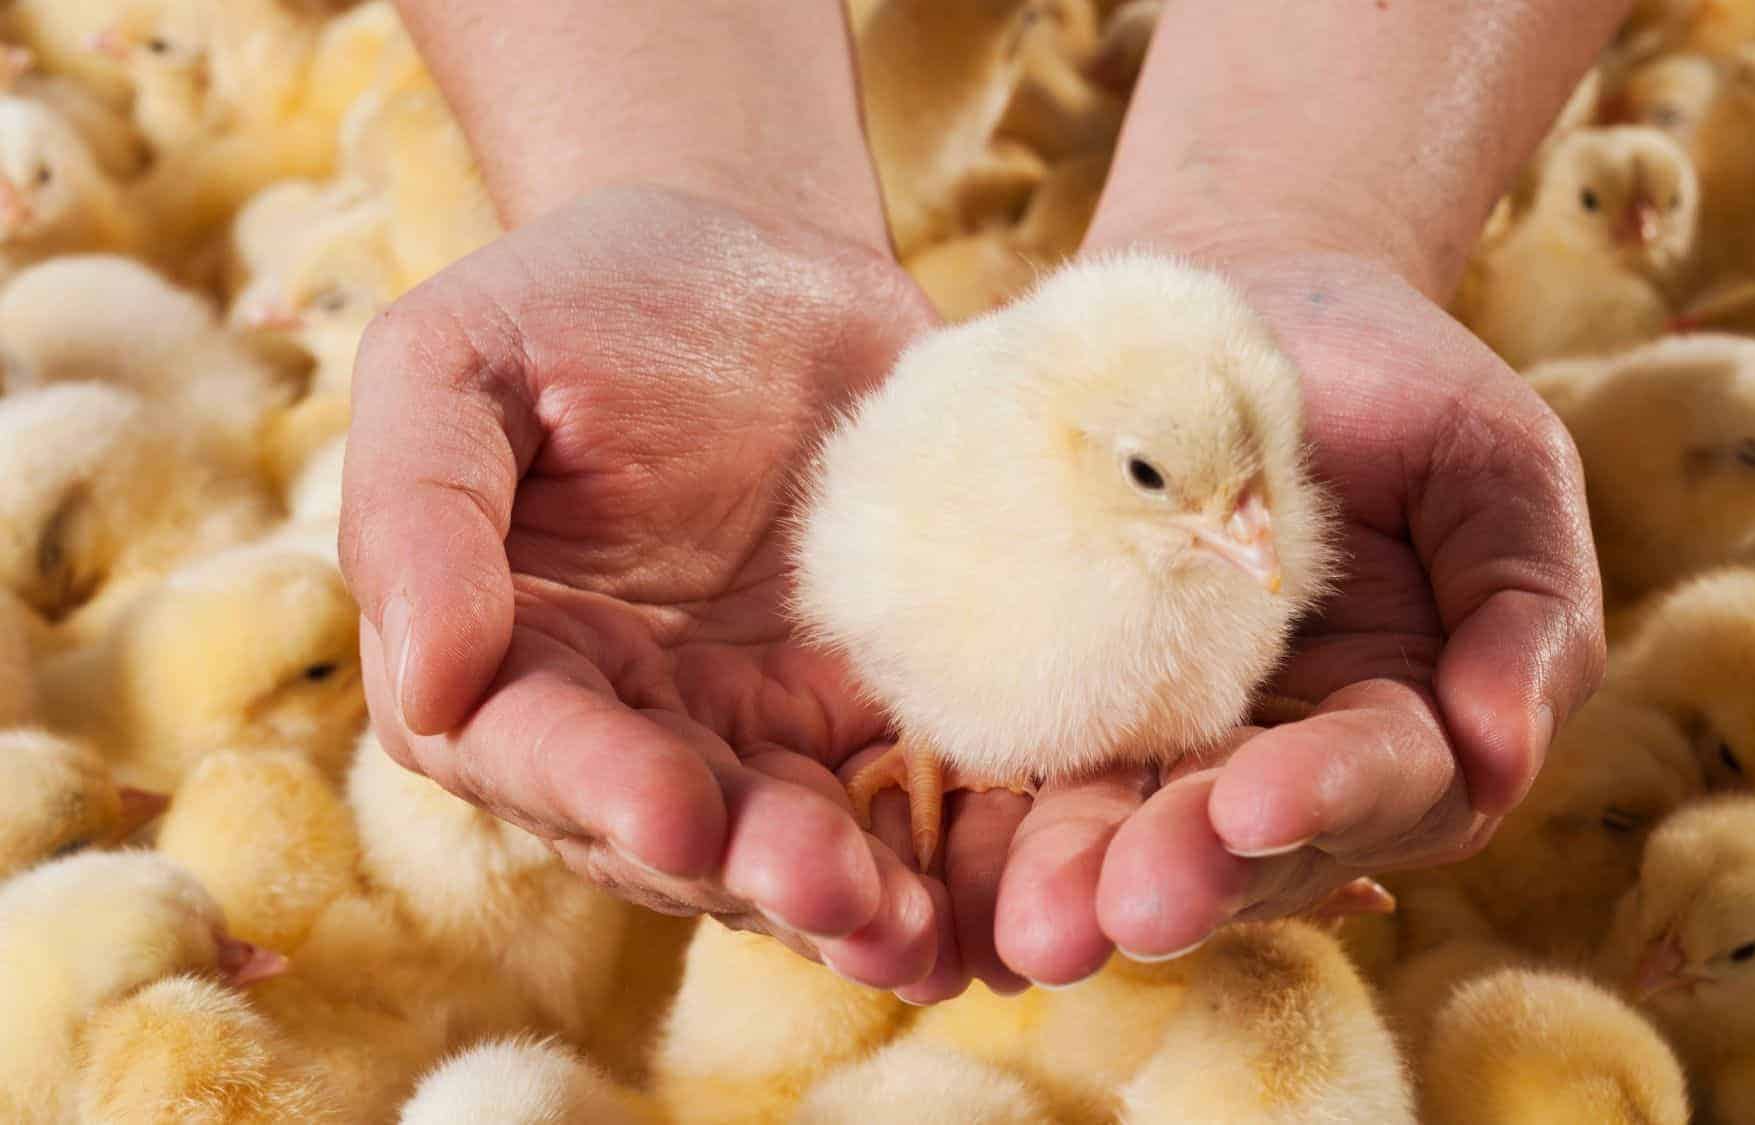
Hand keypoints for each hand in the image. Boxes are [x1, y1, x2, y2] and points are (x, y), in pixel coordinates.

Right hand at [340, 185, 1007, 997]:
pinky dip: (934, 858)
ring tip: (916, 931)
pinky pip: (892, 804)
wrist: (763, 262)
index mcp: (504, 654)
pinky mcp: (855, 716)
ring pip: (783, 843)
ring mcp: (745, 731)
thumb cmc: (586, 299)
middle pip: (669, 830)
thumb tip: (422, 683)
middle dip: (749, 867)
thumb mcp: (464, 363)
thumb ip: (423, 510)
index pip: (532, 748)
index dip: (599, 789)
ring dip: (846, 897)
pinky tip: (976, 905)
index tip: (676, 813)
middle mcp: (620, 722)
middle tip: (834, 890)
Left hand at [992, 249, 1606, 982]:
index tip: (1252, 806)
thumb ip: (1526, 607)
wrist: (1248, 292)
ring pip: (1131, 828)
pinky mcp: (1064, 696)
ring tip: (1032, 924)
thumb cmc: (1395, 375)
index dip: (1325, 799)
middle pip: (1247, 843)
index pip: (1383, 783)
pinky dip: (1000, 820)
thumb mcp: (1493, 464)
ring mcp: (1166, 737)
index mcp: (1404, 723)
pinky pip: (1032, 764)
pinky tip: (956, 861)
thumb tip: (1501, 755)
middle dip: (1190, 875)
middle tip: (1124, 908)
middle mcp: (1283, 758)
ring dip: (1082, 878)